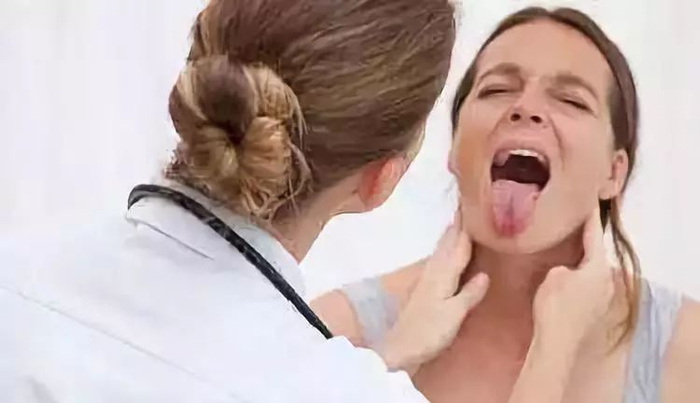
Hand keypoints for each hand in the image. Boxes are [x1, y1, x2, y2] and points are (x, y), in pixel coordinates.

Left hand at [380, 210, 488, 373]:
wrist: (400, 347)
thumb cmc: (429, 333)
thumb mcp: (454, 315)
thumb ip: (469, 294)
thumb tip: (485, 274)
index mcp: (443, 275)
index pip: (458, 245)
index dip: (466, 225)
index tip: (472, 204)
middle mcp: (434, 272)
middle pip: (448, 243)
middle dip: (457, 224)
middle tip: (466, 202)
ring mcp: (427, 279)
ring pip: (441, 250)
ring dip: (450, 234)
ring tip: (458, 219)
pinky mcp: (423, 288)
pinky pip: (438, 259)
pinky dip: (444, 249)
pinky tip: (445, 250)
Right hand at [532, 207, 614, 347]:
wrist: (557, 343)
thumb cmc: (555, 305)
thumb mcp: (553, 275)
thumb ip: (563, 264)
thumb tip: (566, 269)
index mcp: (599, 267)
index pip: (595, 235)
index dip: (590, 218)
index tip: (588, 200)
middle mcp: (606, 281)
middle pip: (596, 253)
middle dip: (585, 240)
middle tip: (573, 224)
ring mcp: (602, 298)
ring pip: (591, 271)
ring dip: (581, 260)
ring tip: (567, 249)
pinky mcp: (593, 310)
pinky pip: (587, 285)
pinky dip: (578, 276)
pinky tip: (566, 276)